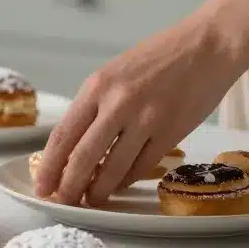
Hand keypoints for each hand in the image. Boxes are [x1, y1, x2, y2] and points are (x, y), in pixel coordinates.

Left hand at [34, 10, 246, 205]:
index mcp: (96, 87)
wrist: (206, 45)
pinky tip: (120, 185)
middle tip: (63, 202)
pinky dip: (128, 178)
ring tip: (91, 200)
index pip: (63, 134)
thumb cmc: (158, 58)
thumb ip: (95, 105)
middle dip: (69, 185)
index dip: (50, 165)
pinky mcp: (171, 131)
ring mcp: (146, 119)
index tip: (41, 185)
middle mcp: (117, 103)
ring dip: (100, 189)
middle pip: (83, 156)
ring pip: (113, 166)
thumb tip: (74, 144)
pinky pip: (143, 164)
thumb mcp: (113, 73)